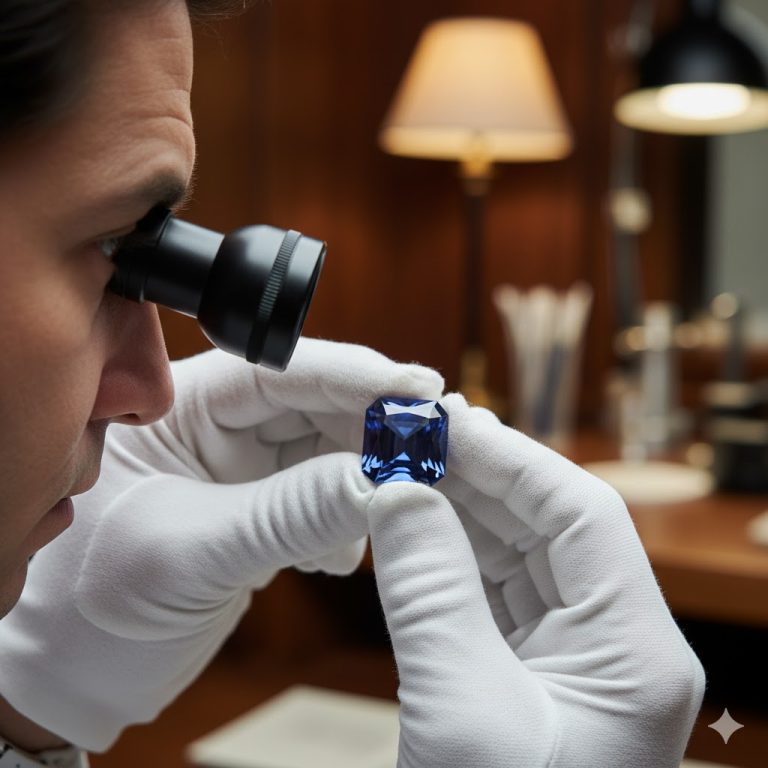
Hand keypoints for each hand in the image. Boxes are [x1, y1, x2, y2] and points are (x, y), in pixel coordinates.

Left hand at [0, 338, 443, 751]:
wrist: (74, 670)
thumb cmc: (92, 603)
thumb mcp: (190, 551)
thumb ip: (286, 513)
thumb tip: (380, 484)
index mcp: (179, 408)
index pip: (277, 372)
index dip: (350, 374)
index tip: (412, 386)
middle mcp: (215, 427)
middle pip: (314, 405)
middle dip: (373, 425)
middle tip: (433, 441)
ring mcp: (241, 470)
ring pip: (326, 452)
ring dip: (365, 476)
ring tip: (398, 500)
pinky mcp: (260, 510)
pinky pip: (322, 497)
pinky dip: (344, 520)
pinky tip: (341, 553)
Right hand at [367, 394, 705, 767]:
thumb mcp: (461, 710)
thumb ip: (429, 590)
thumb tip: (397, 490)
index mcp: (633, 652)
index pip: (580, 515)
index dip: (511, 459)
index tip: (446, 423)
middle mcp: (613, 646)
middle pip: (547, 528)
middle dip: (478, 478)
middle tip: (412, 436)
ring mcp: (571, 661)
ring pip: (516, 557)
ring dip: (458, 512)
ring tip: (401, 469)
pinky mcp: (529, 676)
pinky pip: (491, 594)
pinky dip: (447, 558)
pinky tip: (408, 529)